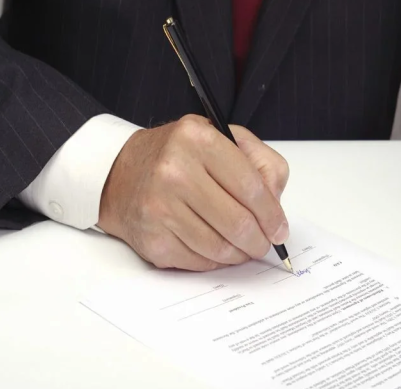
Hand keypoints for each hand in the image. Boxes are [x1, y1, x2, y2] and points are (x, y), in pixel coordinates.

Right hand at [97, 114, 289, 270]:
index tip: (280, 229)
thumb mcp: (223, 139)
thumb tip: (276, 206)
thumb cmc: (179, 157)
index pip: (251, 187)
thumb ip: (261, 163)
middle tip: (265, 243)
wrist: (121, 174)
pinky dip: (215, 260)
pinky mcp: (152, 238)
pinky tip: (217, 248)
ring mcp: (160, 207)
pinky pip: (198, 262)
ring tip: (243, 247)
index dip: (273, 215)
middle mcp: (175, 171)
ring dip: (240, 254)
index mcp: (198, 139)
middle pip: (238, 222)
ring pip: (220, 248)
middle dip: (260, 241)